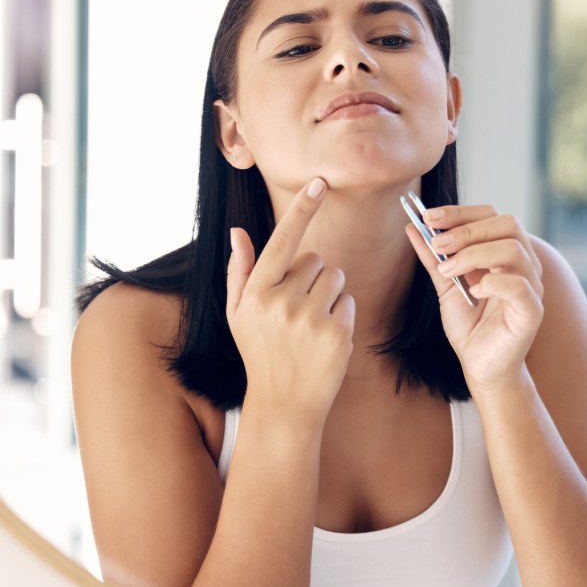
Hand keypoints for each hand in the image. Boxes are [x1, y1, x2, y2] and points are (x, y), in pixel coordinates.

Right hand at [227, 178, 354, 432]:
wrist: (284, 404)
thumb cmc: (259, 352)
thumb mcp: (238, 314)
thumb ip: (240, 270)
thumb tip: (237, 230)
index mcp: (256, 293)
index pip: (282, 240)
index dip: (302, 209)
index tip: (320, 182)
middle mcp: (282, 302)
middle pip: (316, 259)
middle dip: (312, 276)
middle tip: (297, 309)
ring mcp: (311, 318)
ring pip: (336, 277)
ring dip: (329, 292)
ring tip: (310, 322)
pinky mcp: (337, 332)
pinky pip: (349, 300)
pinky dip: (341, 313)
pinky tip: (324, 337)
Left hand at [405, 204, 543, 391]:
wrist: (481, 367)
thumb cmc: (470, 326)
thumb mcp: (445, 285)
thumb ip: (433, 257)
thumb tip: (413, 226)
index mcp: (505, 252)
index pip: (491, 215)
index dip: (460, 212)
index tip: (428, 217)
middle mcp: (524, 264)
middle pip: (507, 224)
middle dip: (467, 230)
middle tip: (437, 244)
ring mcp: (532, 286)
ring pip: (513, 250)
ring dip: (474, 254)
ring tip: (448, 271)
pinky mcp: (532, 311)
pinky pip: (519, 285)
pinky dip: (492, 283)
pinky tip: (473, 292)